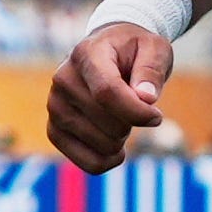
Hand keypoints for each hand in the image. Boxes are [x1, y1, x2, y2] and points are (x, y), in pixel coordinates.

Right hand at [46, 23, 173, 173]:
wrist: (109, 51)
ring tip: (120, 116)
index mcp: (86, 54)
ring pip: (102, 146)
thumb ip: (151, 70)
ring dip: (122, 139)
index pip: (107, 92)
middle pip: (110, 124)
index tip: (156, 115)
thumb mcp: (153, 48)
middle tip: (135, 105)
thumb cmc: (134, 51)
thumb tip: (145, 98)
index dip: (136, 112)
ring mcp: (55, 106)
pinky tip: (116, 147)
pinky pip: (88, 163)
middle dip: (134, 122)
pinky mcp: (54, 130)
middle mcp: (63, 79)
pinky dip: (109, 160)